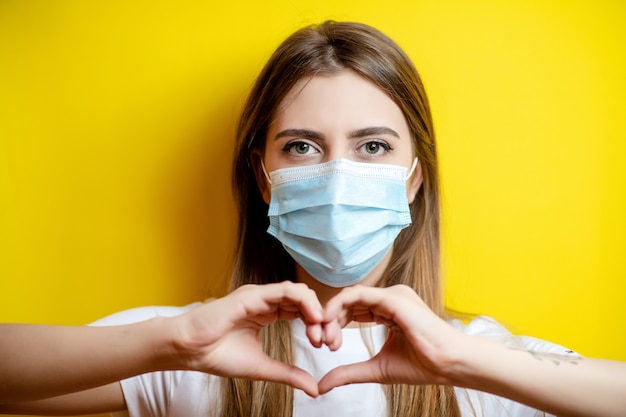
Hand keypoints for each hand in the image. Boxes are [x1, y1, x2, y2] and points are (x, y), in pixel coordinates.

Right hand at [169, 281, 331, 396]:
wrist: (189, 351)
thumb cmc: (218, 355)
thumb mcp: (262, 367)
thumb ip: (288, 374)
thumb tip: (314, 388)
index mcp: (267, 312)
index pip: (300, 310)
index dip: (316, 324)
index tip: (324, 345)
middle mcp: (264, 300)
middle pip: (303, 300)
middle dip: (320, 318)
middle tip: (327, 340)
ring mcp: (258, 295)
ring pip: (297, 291)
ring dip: (315, 309)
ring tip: (322, 329)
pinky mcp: (252, 295)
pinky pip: (284, 290)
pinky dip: (303, 301)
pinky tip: (313, 318)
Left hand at [318, 285, 466, 393]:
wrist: (448, 365)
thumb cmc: (422, 365)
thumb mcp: (376, 369)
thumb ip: (348, 372)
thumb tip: (322, 385)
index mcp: (388, 310)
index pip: (353, 310)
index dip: (335, 325)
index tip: (326, 345)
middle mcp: (389, 298)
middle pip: (349, 302)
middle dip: (330, 320)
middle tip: (320, 342)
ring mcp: (392, 295)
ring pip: (350, 296)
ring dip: (332, 314)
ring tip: (325, 336)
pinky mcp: (393, 298)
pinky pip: (358, 294)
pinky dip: (339, 305)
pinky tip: (329, 321)